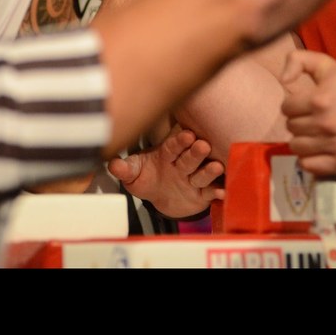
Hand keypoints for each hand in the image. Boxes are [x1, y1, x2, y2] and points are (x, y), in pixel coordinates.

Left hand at [107, 125, 224, 218]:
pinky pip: (210, 192)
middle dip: (196, 152)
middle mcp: (182, 165)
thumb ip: (125, 169)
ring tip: (216, 167)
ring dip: (209, 171)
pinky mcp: (202, 194)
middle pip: (190, 157)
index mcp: (166, 155)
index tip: (186, 135)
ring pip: (202, 173)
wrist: (161, 199)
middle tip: (202, 145)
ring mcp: (193, 178)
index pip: (173, 146)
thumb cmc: (147, 179)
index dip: (179, 141)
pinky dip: (217, 192)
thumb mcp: (133, 175)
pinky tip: (223, 191)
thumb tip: (112, 164)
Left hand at [280, 48, 335, 174]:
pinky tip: (317, 149)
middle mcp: (327, 124)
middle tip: (313, 117)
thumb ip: (297, 60)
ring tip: (315, 133)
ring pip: (296, 147)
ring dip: (302, 139)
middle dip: (298, 121)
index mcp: (320, 100)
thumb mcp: (325, 64)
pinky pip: (309, 166)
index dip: (293, 104)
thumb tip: (283, 80)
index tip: (306, 103)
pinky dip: (308, 159)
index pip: (286, 108)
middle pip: (291, 128)